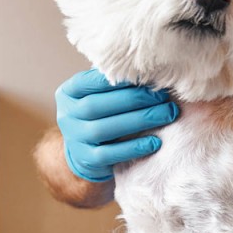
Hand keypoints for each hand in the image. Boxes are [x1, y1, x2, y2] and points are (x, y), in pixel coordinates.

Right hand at [56, 68, 178, 181]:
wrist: (85, 153)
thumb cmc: (101, 115)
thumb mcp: (99, 96)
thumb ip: (114, 84)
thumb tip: (150, 71)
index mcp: (69, 92)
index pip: (90, 81)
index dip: (118, 80)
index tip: (147, 77)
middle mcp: (67, 115)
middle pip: (96, 105)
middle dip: (133, 99)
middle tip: (162, 97)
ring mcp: (74, 139)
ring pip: (103, 129)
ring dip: (138, 121)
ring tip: (166, 114)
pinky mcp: (86, 160)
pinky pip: (109, 154)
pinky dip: (133, 148)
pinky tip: (155, 142)